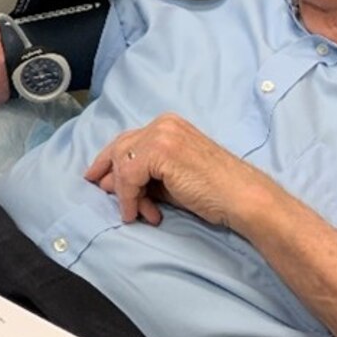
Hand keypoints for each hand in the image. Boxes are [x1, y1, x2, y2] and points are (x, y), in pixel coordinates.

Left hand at [82, 113, 266, 228]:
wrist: (241, 197)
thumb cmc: (211, 192)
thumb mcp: (170, 179)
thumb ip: (142, 176)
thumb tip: (108, 183)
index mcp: (168, 125)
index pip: (129, 140)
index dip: (109, 159)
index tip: (96, 176)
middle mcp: (163, 124)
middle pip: (120, 146)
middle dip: (107, 171)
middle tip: (99, 190)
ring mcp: (162, 134)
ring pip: (122, 163)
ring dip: (124, 193)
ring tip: (135, 213)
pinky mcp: (161, 151)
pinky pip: (129, 176)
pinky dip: (128, 197)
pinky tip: (136, 213)